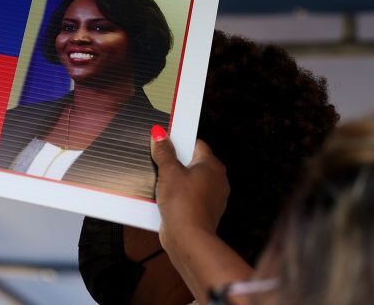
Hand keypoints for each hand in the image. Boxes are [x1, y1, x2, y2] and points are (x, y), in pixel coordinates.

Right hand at [150, 127, 228, 250]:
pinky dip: (176, 196)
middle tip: (157, 161)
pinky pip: (187, 197)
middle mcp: (216, 180)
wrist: (188, 239)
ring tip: (157, 181)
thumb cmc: (183, 203)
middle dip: (174, 162)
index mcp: (212, 165)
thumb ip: (164, 151)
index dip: (179, 141)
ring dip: (173, 180)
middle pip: (191, 162)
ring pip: (189, 181)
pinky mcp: (202, 212)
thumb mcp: (168, 171)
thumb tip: (160, 134)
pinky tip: (162, 198)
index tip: (163, 141)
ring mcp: (211, 198)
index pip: (196, 144)